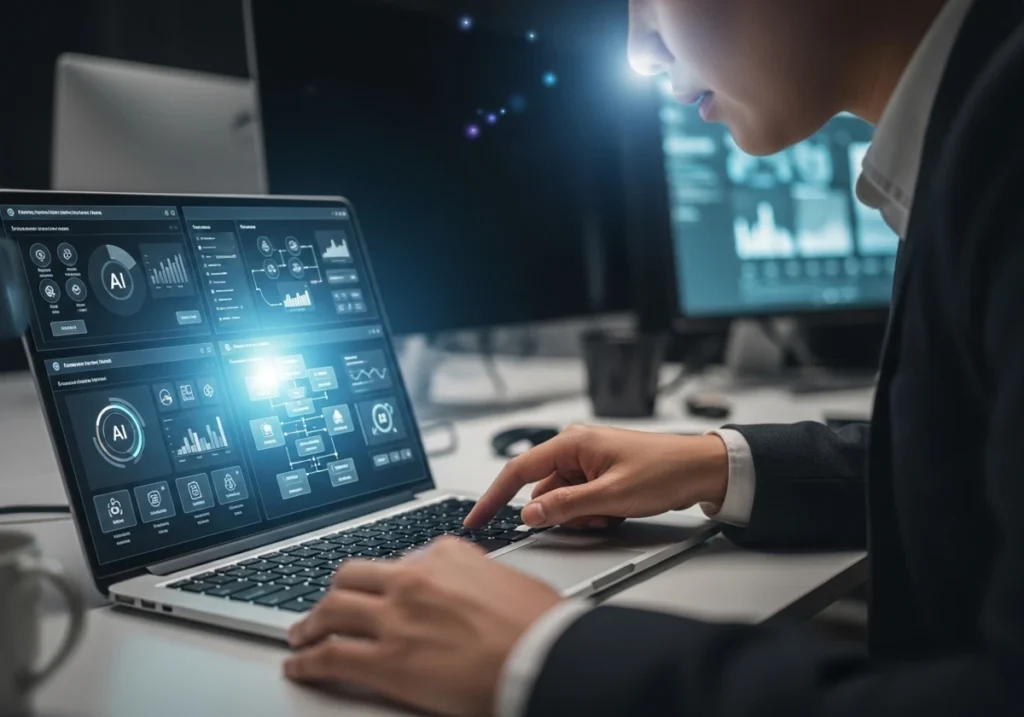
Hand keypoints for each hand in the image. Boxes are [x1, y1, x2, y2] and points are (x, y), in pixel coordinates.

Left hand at [285, 538, 561, 716]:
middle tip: (326, 606)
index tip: (374, 589)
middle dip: (334, 593)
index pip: (397, 561)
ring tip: (300, 635)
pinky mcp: (385, 659)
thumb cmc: (538, 624)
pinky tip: (300, 665)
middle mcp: (413, 579)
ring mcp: (395, 617)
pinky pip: (329, 656)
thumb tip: (466, 590)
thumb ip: (473, 577)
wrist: (545, 656)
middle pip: (351, 577)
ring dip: (310, 624)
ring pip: (331, 611)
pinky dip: (307, 661)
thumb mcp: (506, 579)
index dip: (381, 582)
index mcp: (444, 554)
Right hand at [466, 425, 728, 529]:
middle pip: (543, 491)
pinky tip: (616, 511)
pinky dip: (592, 512)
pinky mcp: (600, 474)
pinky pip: (580, 500)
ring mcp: (588, 462)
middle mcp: (576, 448)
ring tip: (612, 513)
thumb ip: (564, 506)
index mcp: (572, 443)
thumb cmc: (664, 471)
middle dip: (560, 514)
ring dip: (580, 515)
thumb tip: (529, 515)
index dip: (493, 497)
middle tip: (591, 519)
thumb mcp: (610, 497)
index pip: (518, 471)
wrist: (702, 470)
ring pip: (563, 500)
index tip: (477, 519)